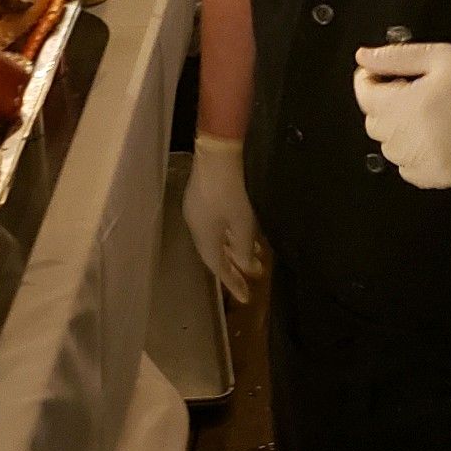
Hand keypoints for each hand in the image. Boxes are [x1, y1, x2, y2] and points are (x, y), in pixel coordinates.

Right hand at [183, 133, 263, 301]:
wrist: (218, 152)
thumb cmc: (231, 191)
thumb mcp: (243, 223)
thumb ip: (244, 248)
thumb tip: (247, 267)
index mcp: (203, 235)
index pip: (217, 266)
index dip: (232, 283)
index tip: (246, 298)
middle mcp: (196, 226)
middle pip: (215, 253)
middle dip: (233, 268)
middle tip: (251, 281)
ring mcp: (197, 210)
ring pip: (217, 238)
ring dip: (234, 250)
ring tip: (254, 259)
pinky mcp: (202, 197)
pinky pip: (216, 225)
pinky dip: (230, 235)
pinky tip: (244, 236)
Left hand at [353, 42, 450, 189]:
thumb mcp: (440, 56)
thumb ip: (396, 57)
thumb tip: (363, 57)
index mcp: (407, 105)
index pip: (365, 97)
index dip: (368, 82)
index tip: (378, 75)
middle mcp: (410, 138)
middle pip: (374, 124)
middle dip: (385, 105)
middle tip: (410, 92)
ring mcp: (423, 162)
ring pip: (389, 149)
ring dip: (398, 132)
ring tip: (424, 115)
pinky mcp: (437, 177)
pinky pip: (407, 170)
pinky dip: (412, 156)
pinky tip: (432, 138)